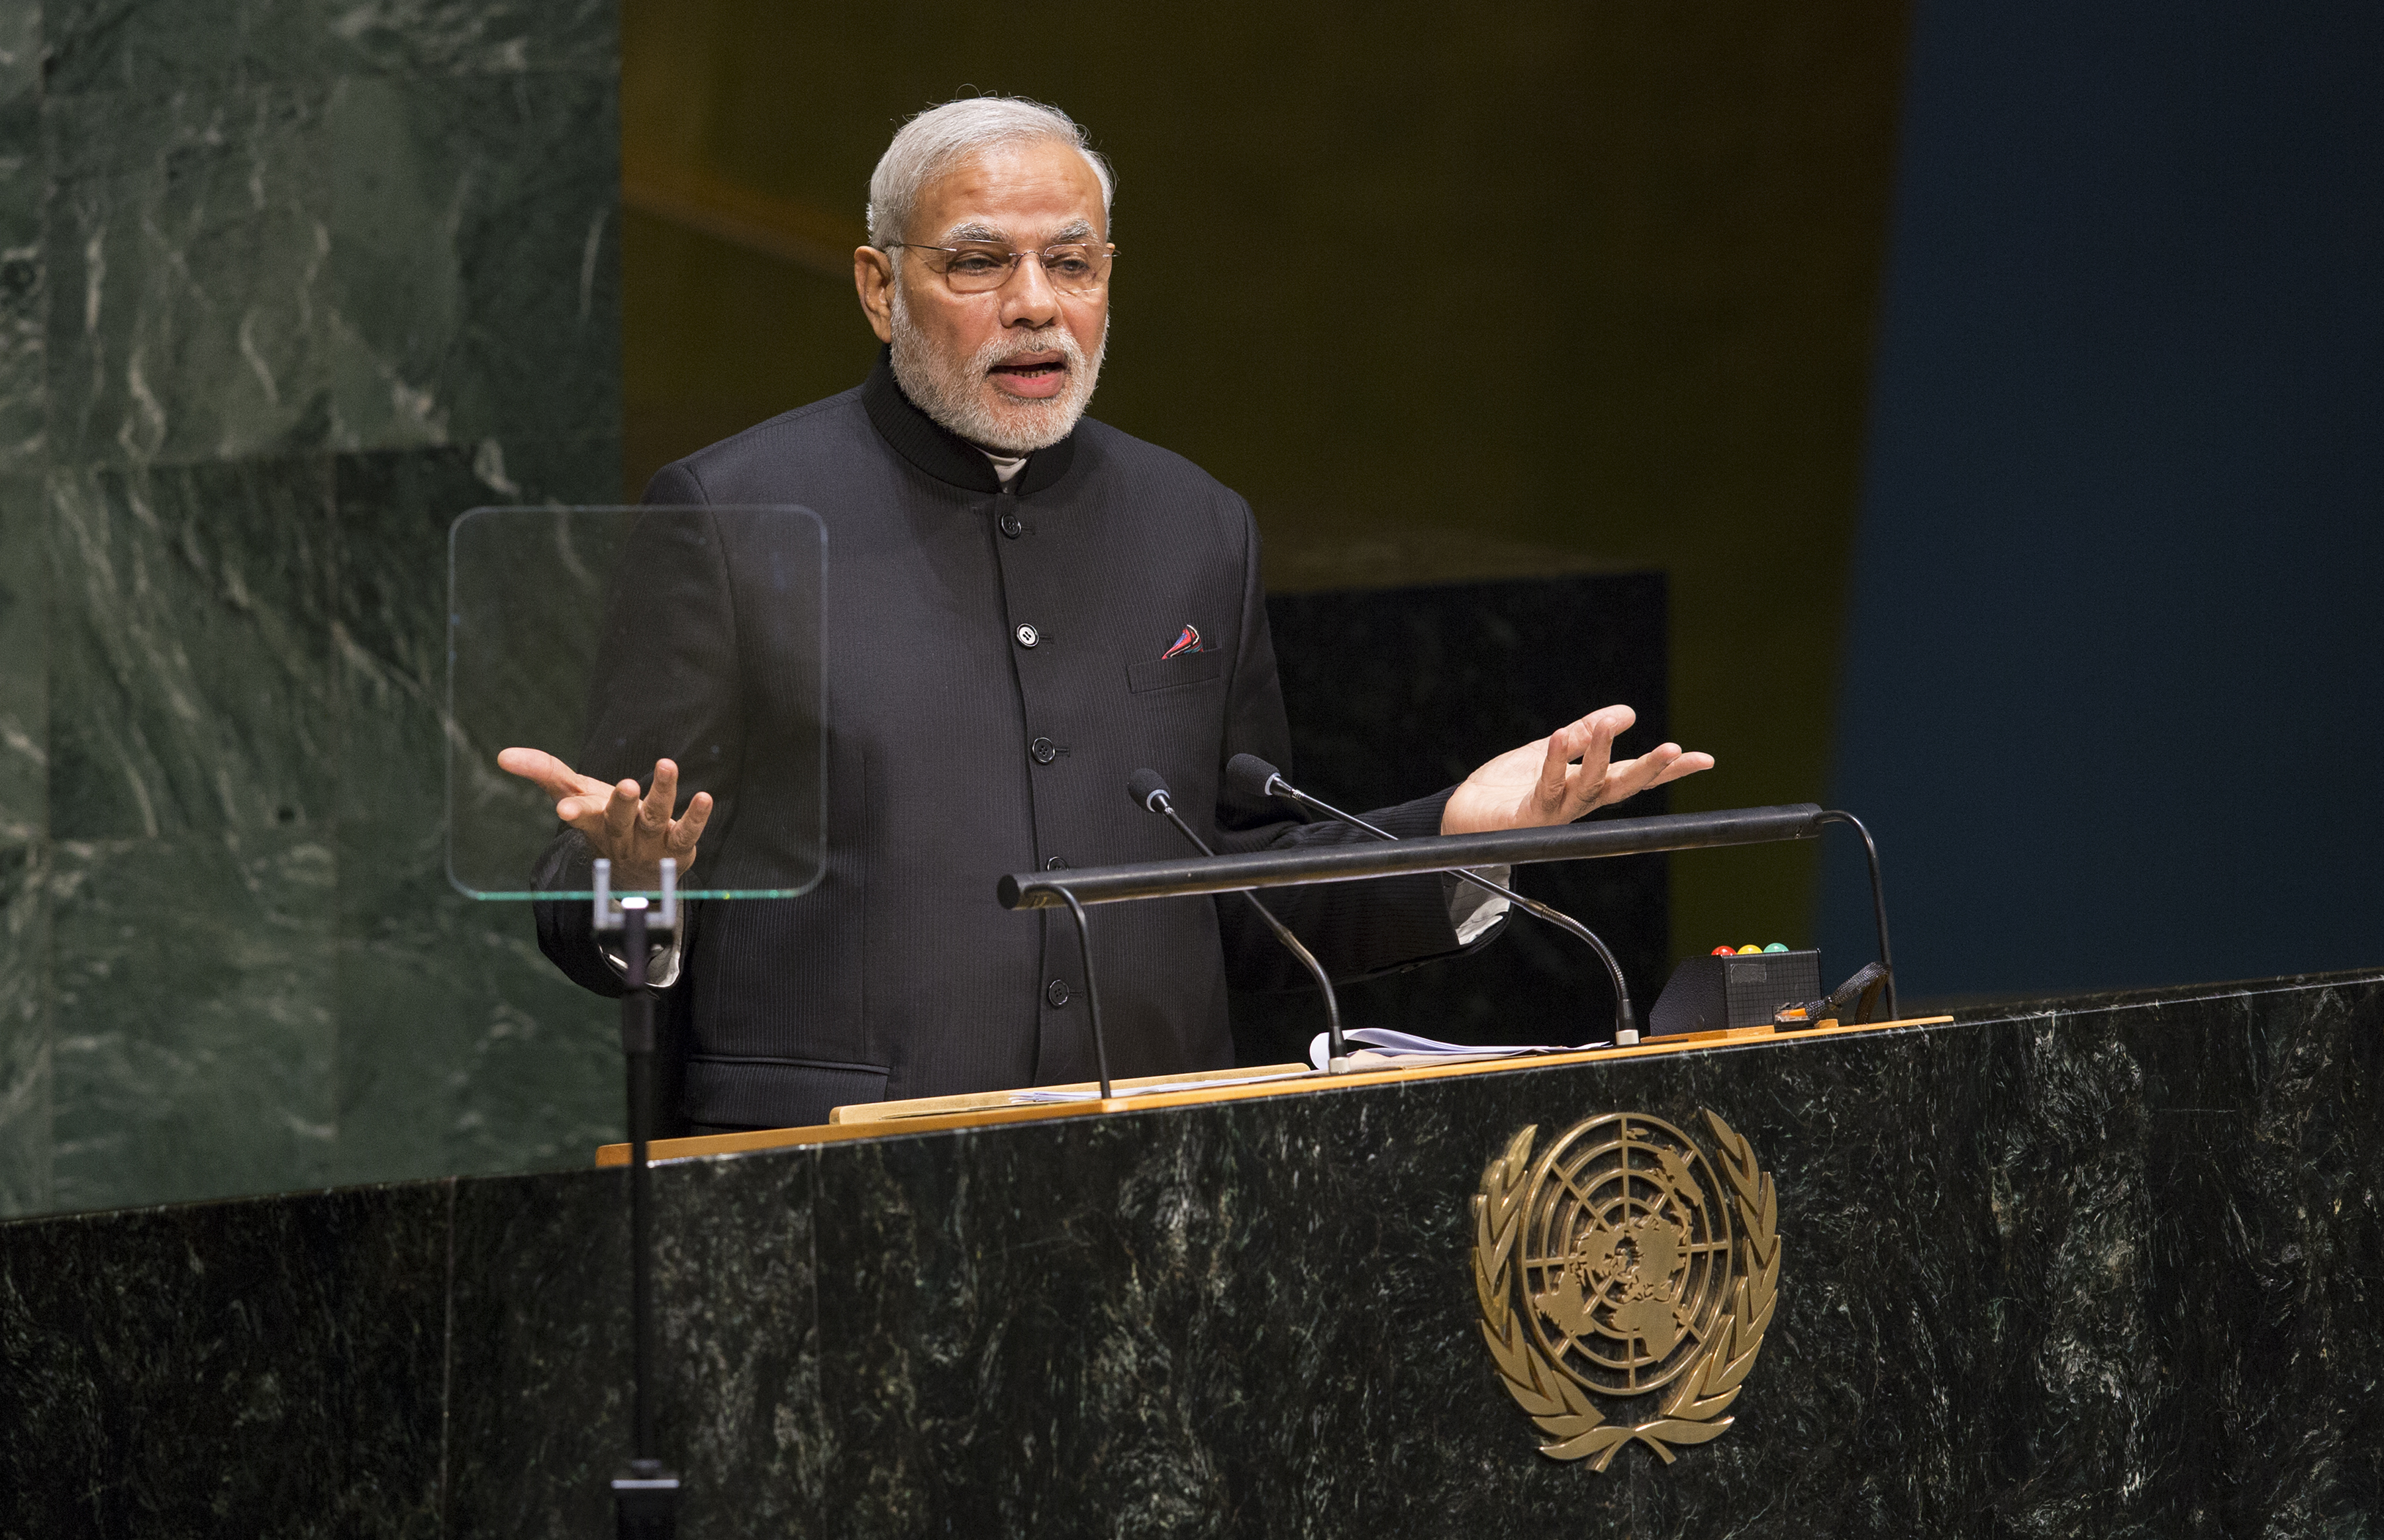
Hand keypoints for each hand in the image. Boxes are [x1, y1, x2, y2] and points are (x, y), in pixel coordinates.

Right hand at [497, 748, 713, 888]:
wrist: (637, 873)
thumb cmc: (603, 822)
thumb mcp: (574, 794)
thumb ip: (542, 771)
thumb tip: (503, 755)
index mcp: (593, 822)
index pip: (581, 815)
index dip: (574, 810)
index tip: (564, 809)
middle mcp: (621, 834)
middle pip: (620, 818)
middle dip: (622, 803)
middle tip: (626, 785)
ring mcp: (650, 843)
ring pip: (655, 818)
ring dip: (661, 793)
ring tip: (667, 765)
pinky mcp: (678, 847)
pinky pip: (688, 832)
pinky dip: (696, 816)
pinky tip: (704, 797)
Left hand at [1439, 705, 1713, 835]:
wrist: (1465, 814)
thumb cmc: (1510, 785)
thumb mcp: (1552, 749)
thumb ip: (1585, 733)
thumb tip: (1628, 713)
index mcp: (1589, 785)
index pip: (1634, 775)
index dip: (1669, 770)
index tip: (1705, 759)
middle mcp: (1579, 802)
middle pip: (1622, 786)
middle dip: (1649, 769)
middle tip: (1674, 749)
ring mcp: (1556, 810)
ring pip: (1587, 786)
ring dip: (1599, 755)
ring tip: (1607, 724)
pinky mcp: (1529, 813)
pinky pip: (1545, 784)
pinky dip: (1554, 760)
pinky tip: (1560, 736)